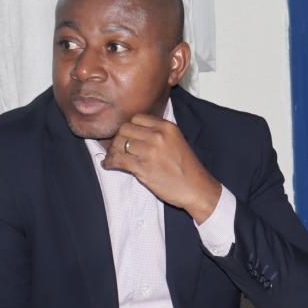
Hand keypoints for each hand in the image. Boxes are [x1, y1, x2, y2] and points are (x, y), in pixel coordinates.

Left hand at [100, 114, 224, 221]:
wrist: (197, 189)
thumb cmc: (187, 169)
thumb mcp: (177, 142)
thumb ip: (158, 134)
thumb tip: (132, 133)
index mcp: (167, 127)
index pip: (136, 118)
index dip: (129, 128)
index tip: (127, 137)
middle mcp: (158, 136)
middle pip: (125, 129)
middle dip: (118, 139)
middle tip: (117, 148)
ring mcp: (150, 151)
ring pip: (119, 144)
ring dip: (112, 152)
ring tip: (113, 158)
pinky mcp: (143, 167)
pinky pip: (118, 160)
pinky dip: (110, 163)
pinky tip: (109, 165)